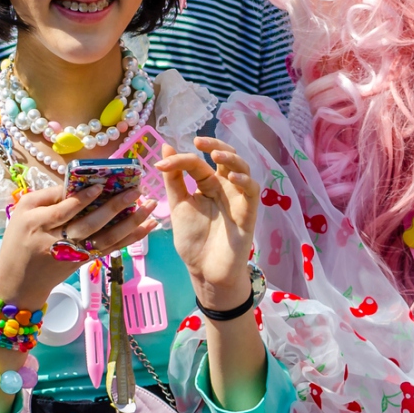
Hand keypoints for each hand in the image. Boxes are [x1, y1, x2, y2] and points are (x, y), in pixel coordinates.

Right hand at [0, 184, 155, 308]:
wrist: (17, 281)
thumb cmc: (18, 239)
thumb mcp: (23, 211)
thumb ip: (48, 196)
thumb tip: (79, 182)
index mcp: (38, 223)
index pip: (65, 209)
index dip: (84, 198)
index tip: (102, 185)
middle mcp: (57, 240)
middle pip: (90, 224)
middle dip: (115, 207)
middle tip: (135, 190)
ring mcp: (73, 254)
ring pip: (105, 239)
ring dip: (131, 223)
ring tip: (149, 206)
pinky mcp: (84, 262)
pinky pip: (110, 249)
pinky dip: (130, 238)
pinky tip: (147, 227)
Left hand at [159, 139, 258, 309]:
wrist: (204, 271)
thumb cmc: (194, 240)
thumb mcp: (179, 206)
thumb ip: (173, 179)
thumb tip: (165, 147)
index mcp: (207, 185)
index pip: (197, 163)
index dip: (180, 160)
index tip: (161, 164)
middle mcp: (224, 187)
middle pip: (226, 156)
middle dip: (215, 144)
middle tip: (198, 141)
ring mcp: (237, 198)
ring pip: (242, 168)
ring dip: (231, 157)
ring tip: (215, 154)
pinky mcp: (248, 212)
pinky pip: (252, 191)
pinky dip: (245, 180)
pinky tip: (233, 177)